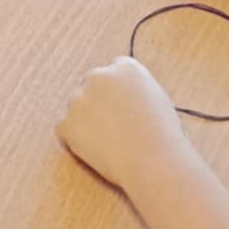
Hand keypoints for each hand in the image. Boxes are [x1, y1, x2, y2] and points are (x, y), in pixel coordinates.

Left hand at [58, 56, 186, 193]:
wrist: (153, 160)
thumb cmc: (163, 136)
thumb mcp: (158, 99)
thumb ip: (136, 90)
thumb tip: (123, 97)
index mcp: (125, 68)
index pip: (115, 70)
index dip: (118, 90)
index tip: (122, 105)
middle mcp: (99, 76)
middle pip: (92, 84)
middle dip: (99, 100)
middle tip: (113, 125)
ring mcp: (79, 99)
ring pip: (77, 106)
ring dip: (86, 118)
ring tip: (109, 140)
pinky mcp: (67, 123)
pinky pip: (64, 128)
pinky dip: (74, 138)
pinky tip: (95, 148)